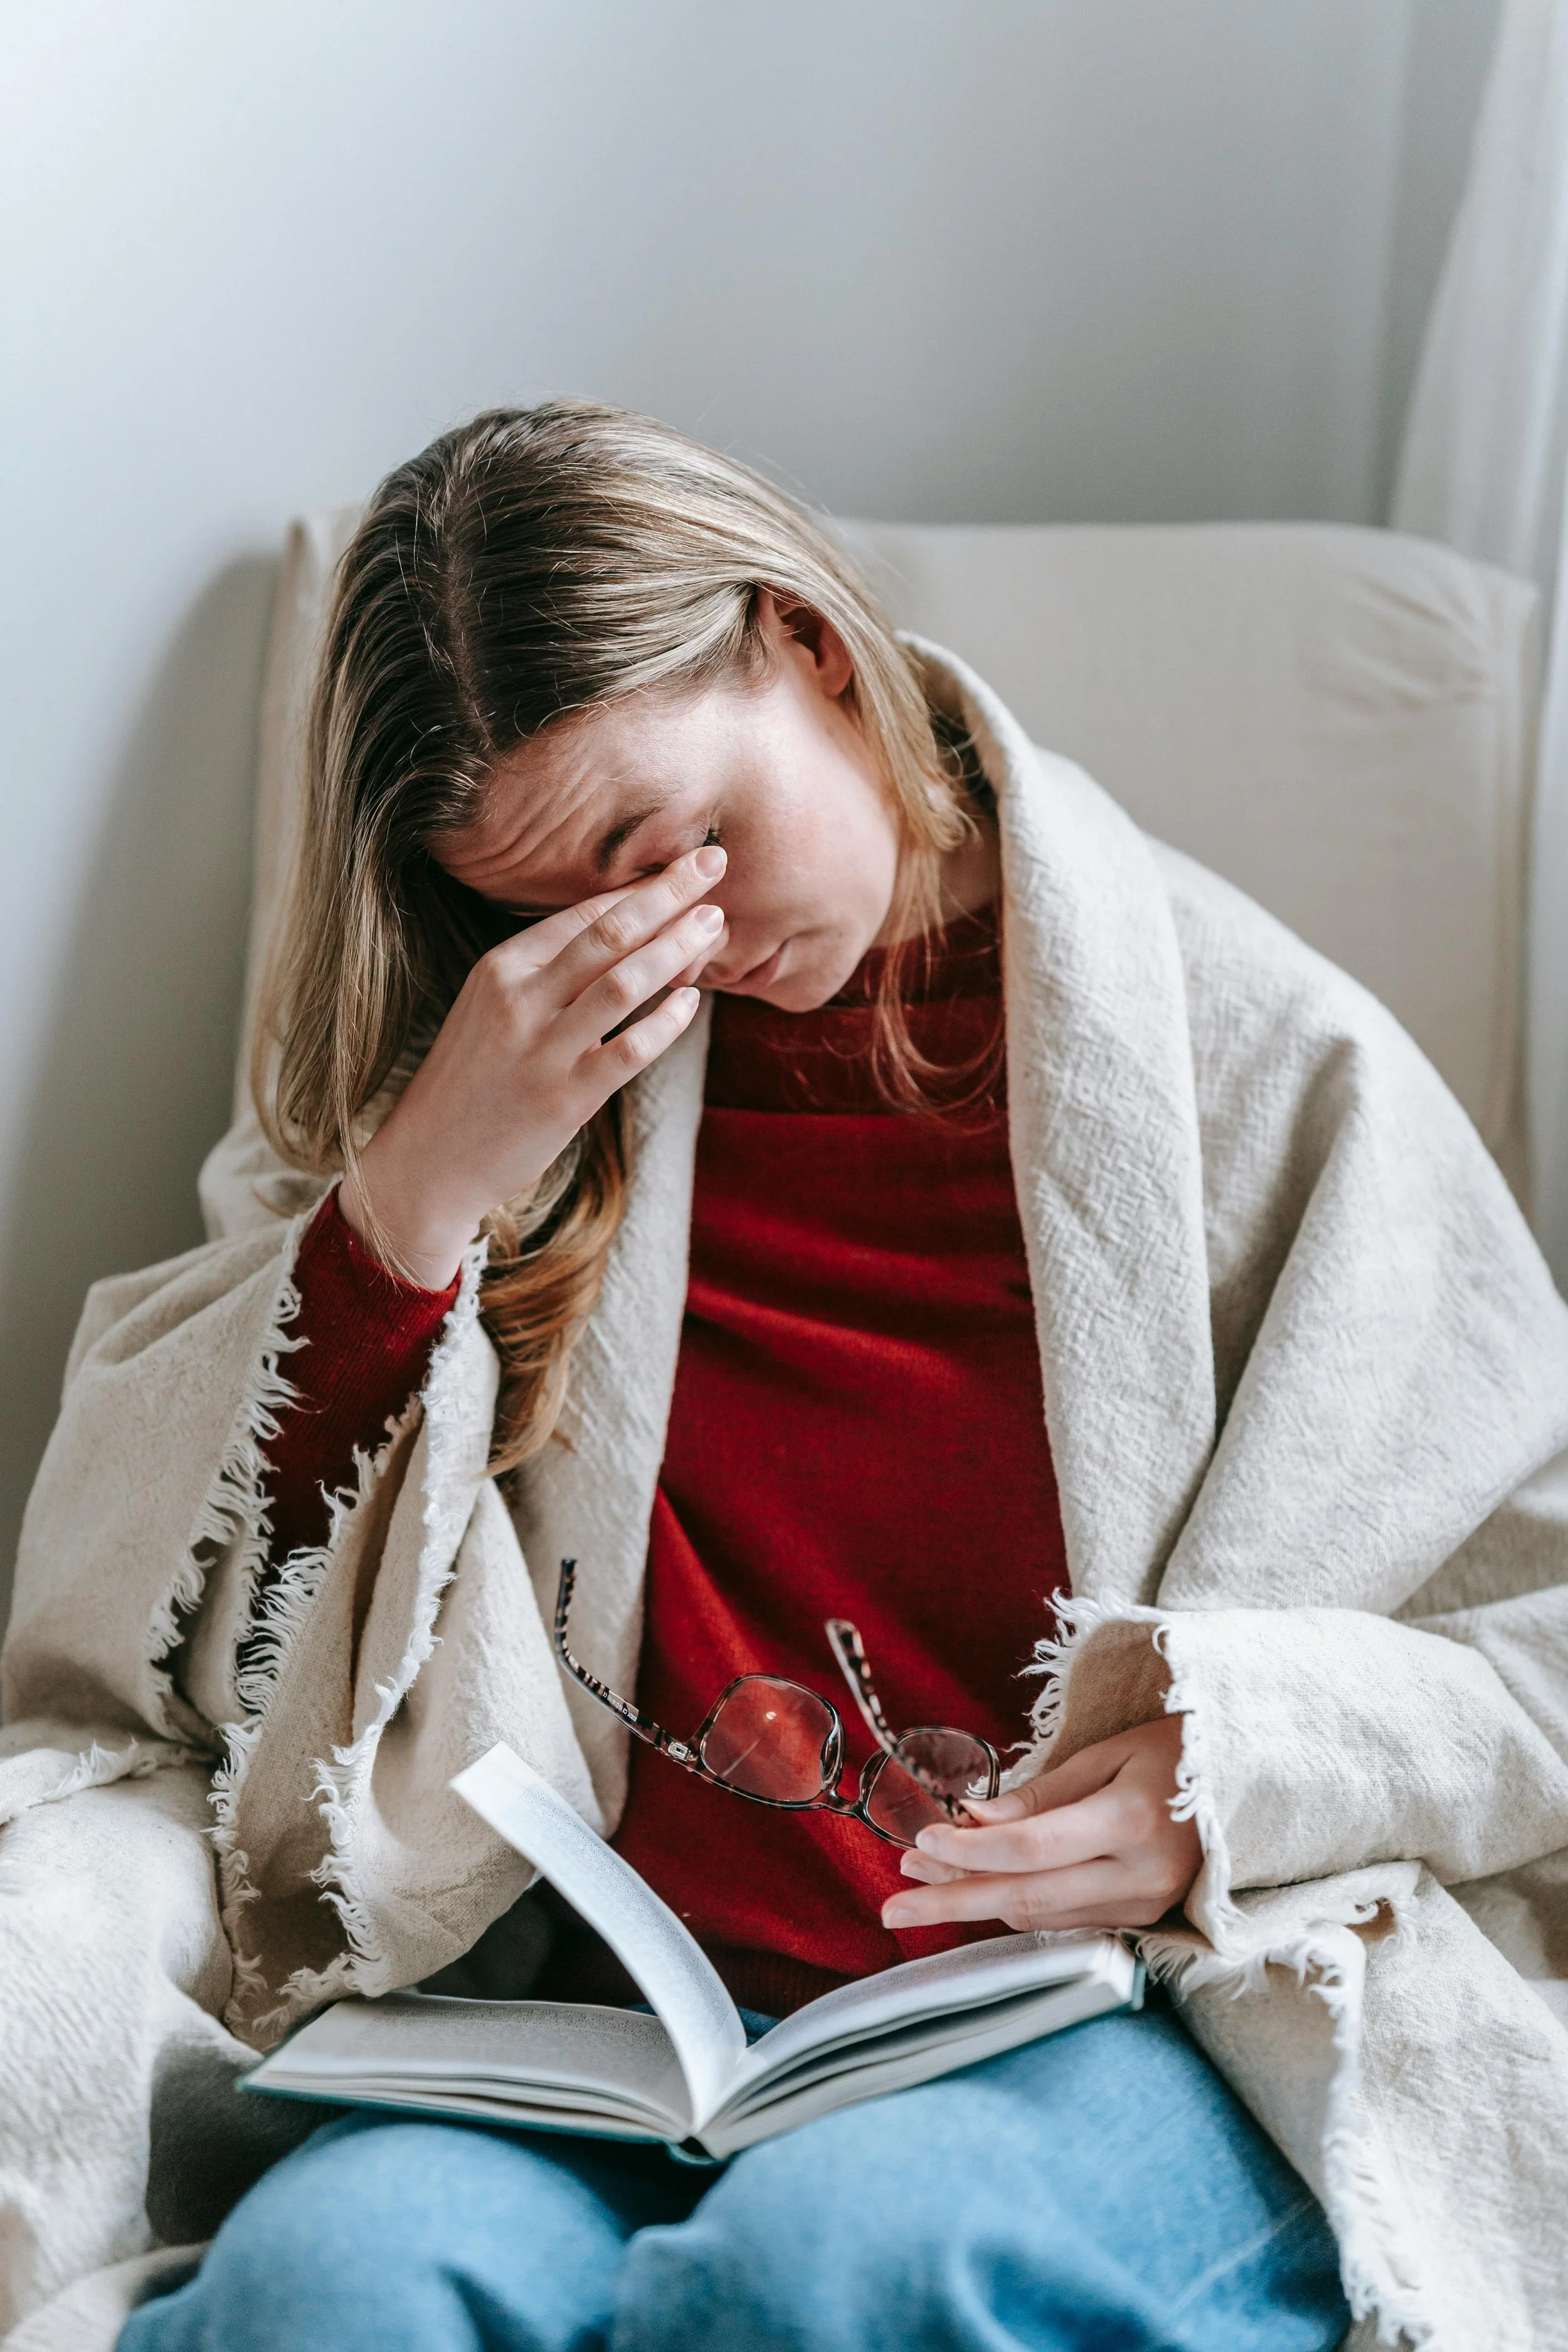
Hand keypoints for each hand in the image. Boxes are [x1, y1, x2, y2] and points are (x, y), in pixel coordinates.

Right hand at [338, 845, 728, 1287]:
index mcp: (500, 969)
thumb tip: (629, 935)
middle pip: (609, 932)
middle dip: (667, 893)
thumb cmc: (472, 1079)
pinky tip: (692, 1001)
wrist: (430, 1159)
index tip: (684, 863)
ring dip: (677, 947)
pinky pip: (630, 1049)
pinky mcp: (564, 1098)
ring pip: (624, 981)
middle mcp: (518, 1000)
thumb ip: (549, 974)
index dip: (640, 886)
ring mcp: (541, 1050)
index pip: (583, 913)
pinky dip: (667, 1021)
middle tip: (714, 864)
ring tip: (714, 925)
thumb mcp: (492, 1008)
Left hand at [880, 1714, 1199, 1934]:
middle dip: (952, 1899)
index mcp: (1132, 1823)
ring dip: (974, 1903)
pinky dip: (1013, 1906)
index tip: (919, 1843)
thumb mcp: (1108, 1754)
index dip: (969, 1851)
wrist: (1248, 1784)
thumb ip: (1041, 1796)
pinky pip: (1062, 1919)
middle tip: (891, 1901)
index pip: (1030, 1851)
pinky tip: (974, 1892)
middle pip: (1024, 1898)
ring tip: (919, 1889)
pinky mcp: (1141, 1919)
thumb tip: (972, 1823)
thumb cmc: (1175, 1751)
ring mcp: (1143, 1905)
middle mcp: (1138, 1875)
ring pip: (1039, 1917)